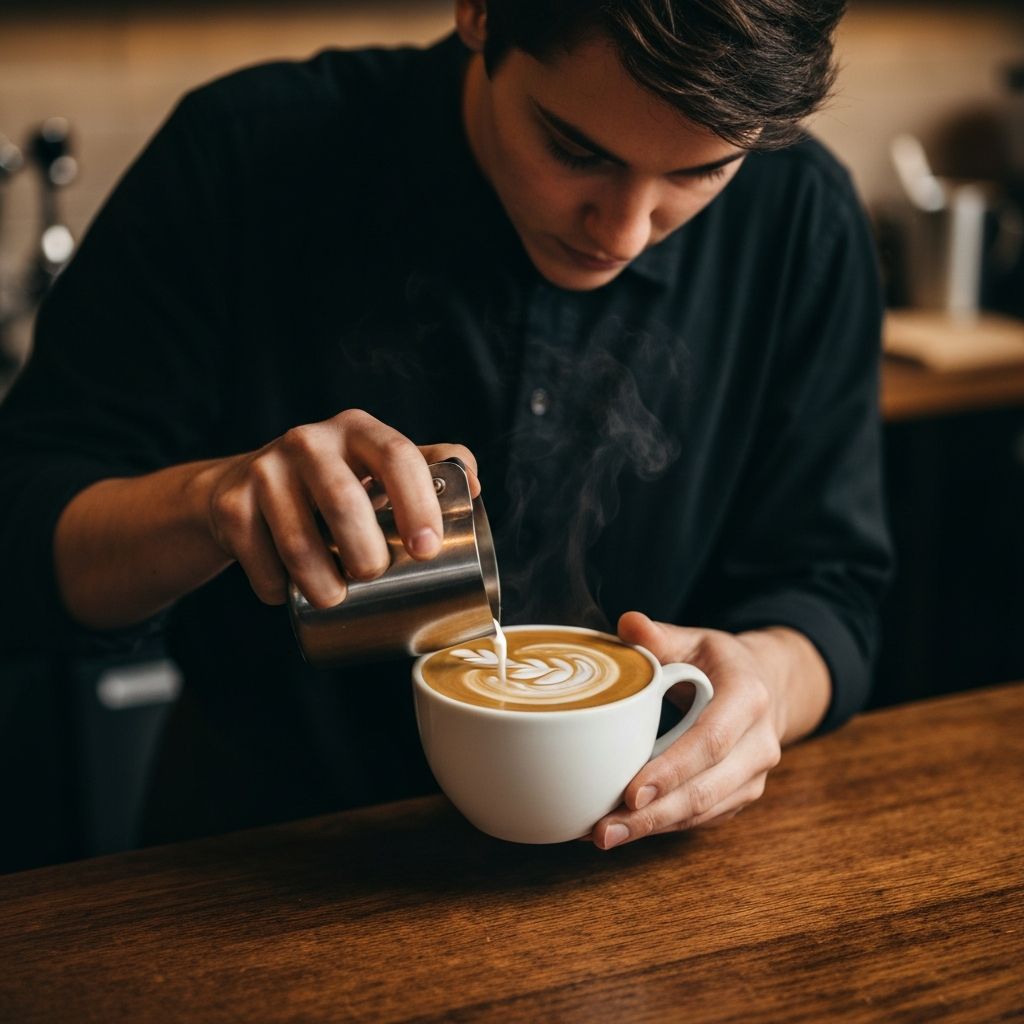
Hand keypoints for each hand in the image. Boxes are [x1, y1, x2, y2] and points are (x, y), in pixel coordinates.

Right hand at [197, 408, 478, 607]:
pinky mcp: (231, 504)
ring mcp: (265, 470)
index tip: (427, 549)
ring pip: (299, 541)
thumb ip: (429, 468)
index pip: (397, 456)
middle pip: (344, 501)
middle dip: (366, 553)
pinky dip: (276, 587)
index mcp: (358, 430)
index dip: (417, 502)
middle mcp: (310, 441)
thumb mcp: (377, 466)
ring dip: (321, 584)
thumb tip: (474, 488)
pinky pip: (259, 559)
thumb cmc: (333, 482)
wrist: (243, 486)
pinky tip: (287, 592)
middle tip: (374, 576)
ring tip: (334, 599)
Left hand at [588, 611, 826, 849]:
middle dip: (653, 815)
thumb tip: (628, 624)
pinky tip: (624, 829)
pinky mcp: (740, 796)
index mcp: (749, 698)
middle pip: (705, 790)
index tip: (631, 792)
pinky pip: (701, 819)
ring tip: (603, 835)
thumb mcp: (694, 639)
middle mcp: (760, 744)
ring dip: (653, 828)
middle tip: (603, 830)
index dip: (672, 770)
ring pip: (703, 812)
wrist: (767, 685)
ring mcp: (754, 776)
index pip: (711, 741)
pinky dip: (662, 827)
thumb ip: (660, 635)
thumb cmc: (719, 662)